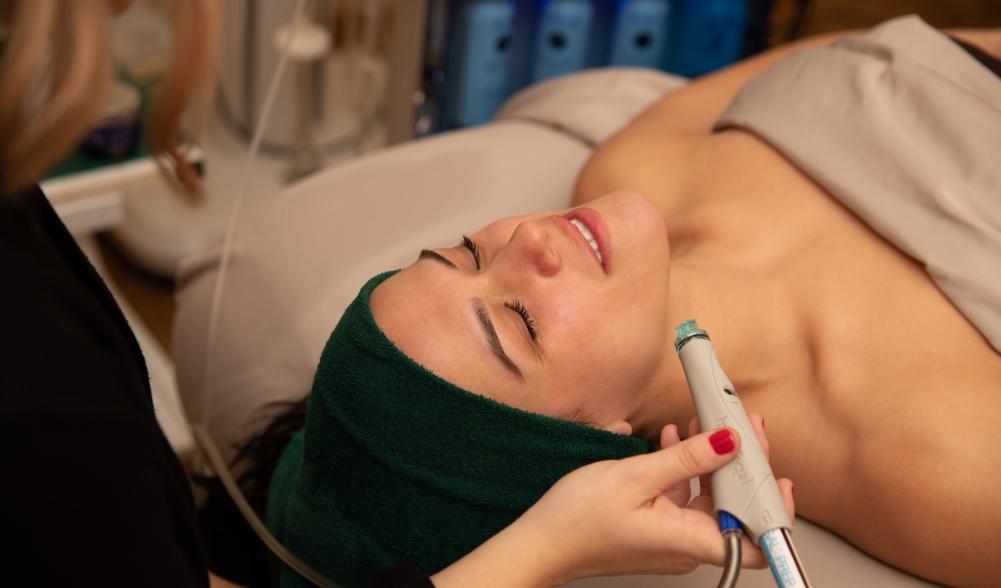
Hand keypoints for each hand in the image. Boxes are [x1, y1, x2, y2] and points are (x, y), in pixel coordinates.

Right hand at [432, 415, 793, 587]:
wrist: (541, 543)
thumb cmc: (578, 520)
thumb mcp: (635, 477)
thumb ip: (687, 459)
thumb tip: (729, 440)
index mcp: (689, 540)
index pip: (756, 541)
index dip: (773, 510)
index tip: (775, 472)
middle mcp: (687, 545)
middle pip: (735, 508)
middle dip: (740, 464)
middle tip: (741, 423)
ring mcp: (672, 538)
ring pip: (709, 499)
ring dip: (710, 460)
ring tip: (703, 421)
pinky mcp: (657, 528)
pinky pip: (684, 498)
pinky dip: (685, 469)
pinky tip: (672, 439)